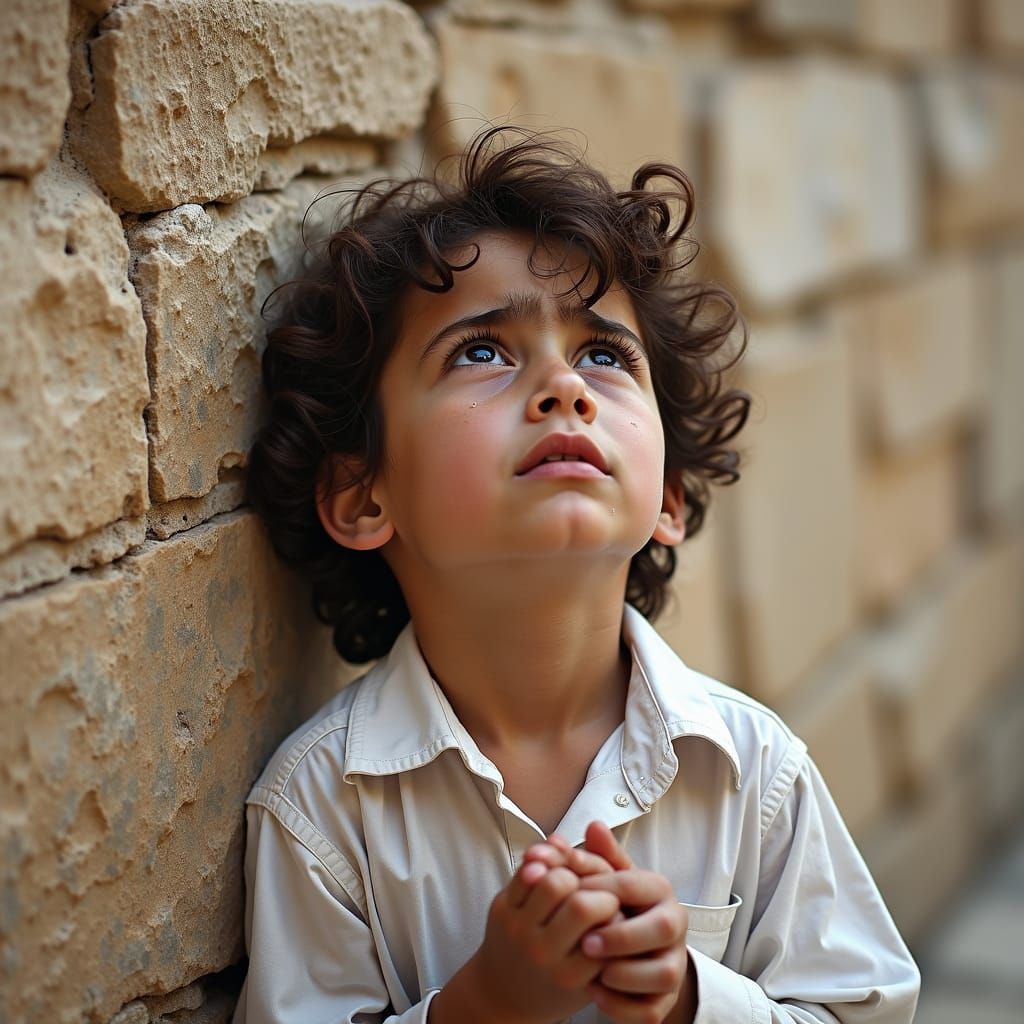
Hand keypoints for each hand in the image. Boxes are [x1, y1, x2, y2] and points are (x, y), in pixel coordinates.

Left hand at [429, 838, 620, 1023]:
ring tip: (574, 884)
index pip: (608, 930)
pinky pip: (526, 872)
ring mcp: (519, 931)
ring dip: (570, 874)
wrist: (503, 996)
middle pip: (582, 905)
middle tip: (595, 892)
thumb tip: (620, 862)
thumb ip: (612, 934)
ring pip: (554, 881)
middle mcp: (544, 954)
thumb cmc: (555, 984)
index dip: (615, 909)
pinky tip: (552, 873)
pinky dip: (544, 864)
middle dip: (596, 891)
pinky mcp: (500, 911)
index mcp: (573, 975)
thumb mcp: (590, 976)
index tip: (614, 907)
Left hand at [577, 822, 696, 1023]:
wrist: (629, 952)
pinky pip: (651, 1009)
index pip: (633, 884)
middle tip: (585, 943)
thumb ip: (595, 857)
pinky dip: (622, 1005)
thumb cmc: (614, 908)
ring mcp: (673, 964)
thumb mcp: (605, 880)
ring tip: (591, 971)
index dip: (600, 889)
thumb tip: (592, 825)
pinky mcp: (664, 1000)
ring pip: (664, 974)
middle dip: (622, 935)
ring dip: (625, 974)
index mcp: (659, 889)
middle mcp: (674, 924)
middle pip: (661, 927)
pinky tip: (595, 992)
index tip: (570, 898)